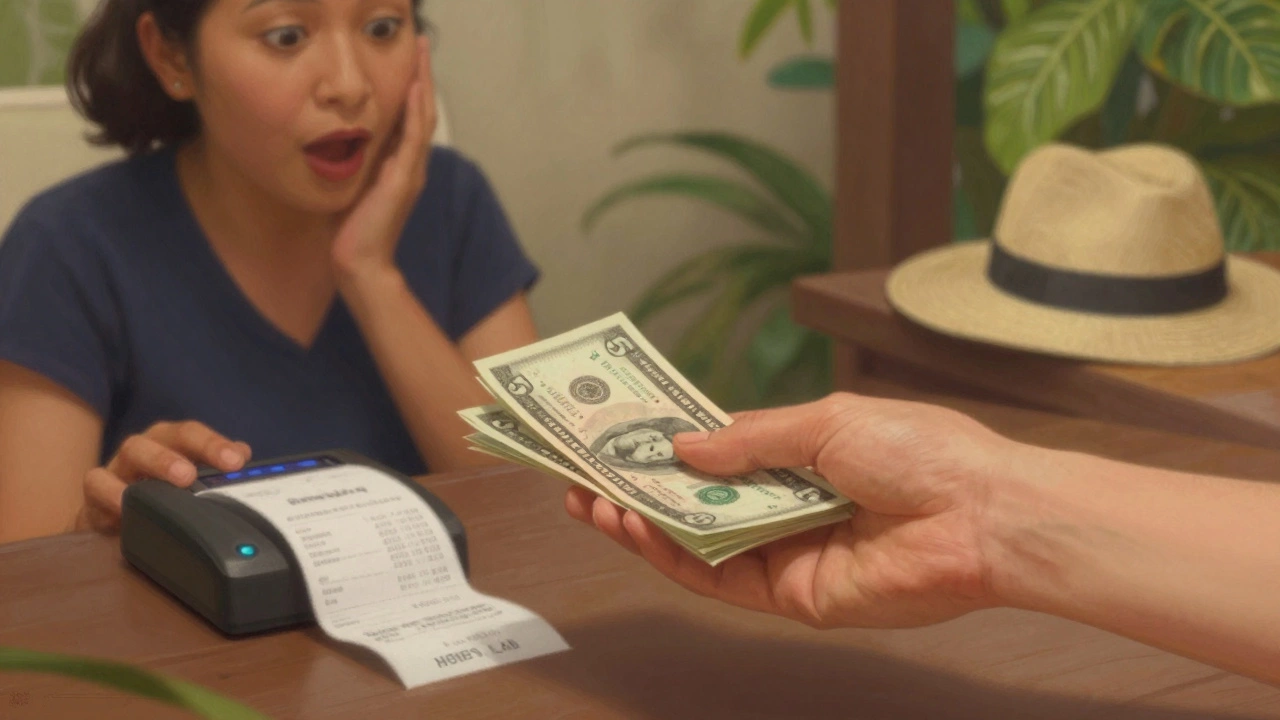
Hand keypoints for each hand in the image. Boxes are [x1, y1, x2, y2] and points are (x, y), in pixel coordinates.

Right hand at [76, 421, 250, 533]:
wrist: (116, 521)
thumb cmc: (161, 495)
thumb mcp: (191, 484)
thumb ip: (216, 468)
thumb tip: (243, 453)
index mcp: (172, 442)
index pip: (193, 434)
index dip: (214, 444)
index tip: (236, 461)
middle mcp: (148, 447)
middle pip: (165, 436)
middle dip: (185, 449)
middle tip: (194, 474)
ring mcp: (119, 465)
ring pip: (133, 450)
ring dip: (156, 463)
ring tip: (175, 482)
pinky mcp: (94, 491)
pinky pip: (96, 482)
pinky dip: (110, 492)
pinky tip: (126, 506)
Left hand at [331, 35, 436, 286]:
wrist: (357, 263)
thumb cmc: (348, 230)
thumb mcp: (348, 185)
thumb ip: (350, 162)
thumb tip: (333, 137)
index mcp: (398, 165)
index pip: (410, 117)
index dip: (412, 86)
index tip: (409, 58)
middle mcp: (410, 165)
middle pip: (422, 110)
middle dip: (422, 75)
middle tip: (423, 43)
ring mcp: (410, 172)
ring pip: (422, 118)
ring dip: (423, 84)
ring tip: (423, 54)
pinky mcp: (402, 181)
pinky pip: (413, 139)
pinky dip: (415, 112)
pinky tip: (414, 88)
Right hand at [565, 392, 1023, 628]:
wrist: (980, 513)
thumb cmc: (919, 451)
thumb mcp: (824, 422)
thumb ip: (749, 440)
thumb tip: (684, 446)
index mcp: (800, 458)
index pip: (717, 457)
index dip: (665, 449)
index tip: (615, 436)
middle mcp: (787, 507)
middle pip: (697, 504)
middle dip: (638, 490)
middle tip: (582, 476)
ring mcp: (787, 553)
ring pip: (699, 544)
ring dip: (644, 524)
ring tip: (595, 501)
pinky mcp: (793, 596)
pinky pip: (723, 579)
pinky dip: (676, 556)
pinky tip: (641, 529)